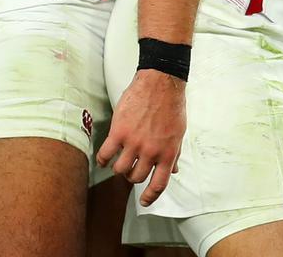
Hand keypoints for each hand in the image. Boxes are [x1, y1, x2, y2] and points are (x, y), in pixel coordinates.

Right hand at [96, 69, 184, 206]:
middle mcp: (150, 151)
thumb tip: (172, 170)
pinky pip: (106, 153)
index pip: (158, 185)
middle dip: (133, 176)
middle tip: (131, 169)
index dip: (150, 196)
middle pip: (137, 177)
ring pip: (120, 169)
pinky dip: (103, 159)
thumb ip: (174, 153)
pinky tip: (104, 158)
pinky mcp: (119, 131)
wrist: (160, 82)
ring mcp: (134, 142)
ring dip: (119, 168)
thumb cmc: (171, 104)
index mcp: (167, 153)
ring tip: (119, 161)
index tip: (144, 200)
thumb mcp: (178, 132)